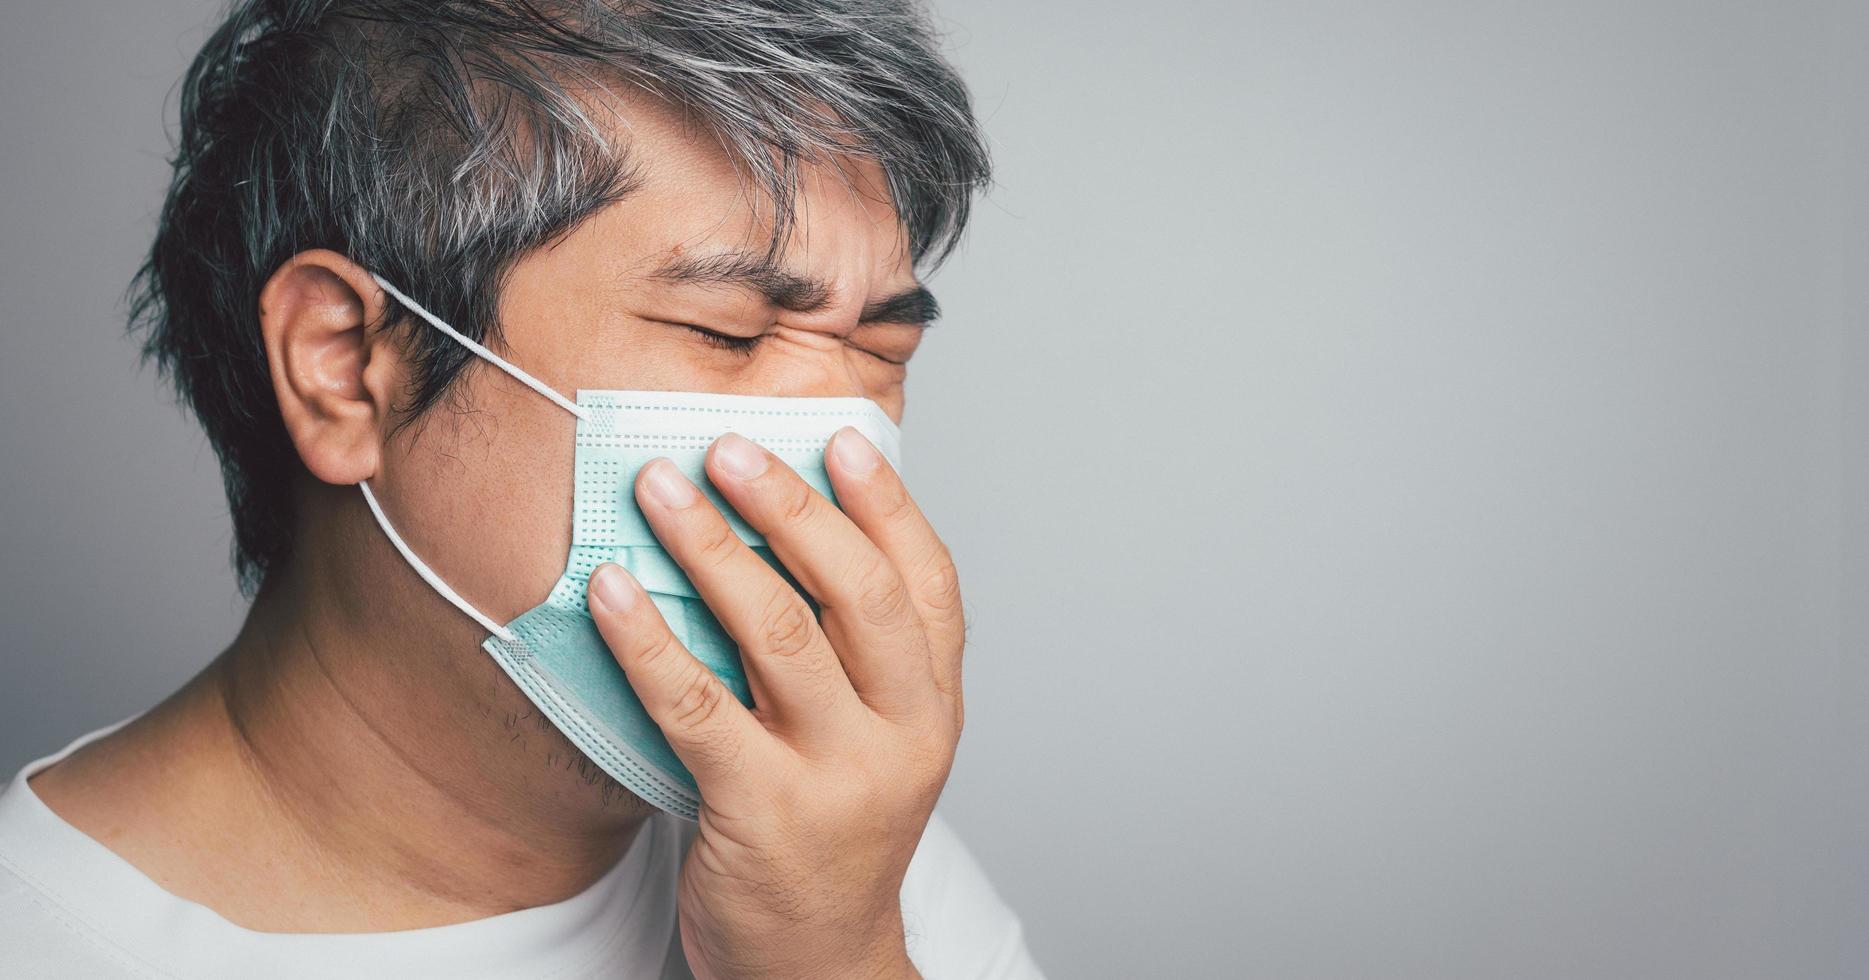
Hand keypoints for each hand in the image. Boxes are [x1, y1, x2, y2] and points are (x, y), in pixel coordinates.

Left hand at [584, 426, 965, 979]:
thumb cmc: (834, 831)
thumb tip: (788, 529)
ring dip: (712, 549)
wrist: (816, 963)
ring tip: (660, 490)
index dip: (886, 503)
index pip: (928, 583)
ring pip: (779, 636)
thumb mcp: (876, 740)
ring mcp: (839, 776)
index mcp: (935, 705)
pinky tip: (611, 592)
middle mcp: (903, 734)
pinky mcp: (765, 813)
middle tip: (727, 449)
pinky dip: (649, 641)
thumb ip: (853, 653)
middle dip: (792, 509)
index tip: (836, 438)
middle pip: (859, 595)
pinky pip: (698, 707)